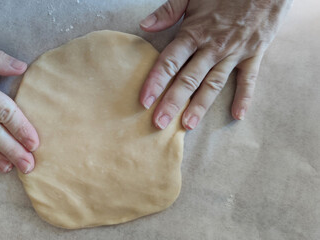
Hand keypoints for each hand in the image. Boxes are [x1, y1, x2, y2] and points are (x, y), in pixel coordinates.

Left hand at [139, 0, 291, 129]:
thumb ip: (168, 11)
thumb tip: (144, 25)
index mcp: (194, 32)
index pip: (170, 61)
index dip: (156, 81)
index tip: (144, 101)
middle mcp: (212, 47)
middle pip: (189, 79)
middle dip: (173, 102)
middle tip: (160, 124)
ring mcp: (234, 53)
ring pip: (214, 84)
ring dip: (201, 105)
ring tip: (188, 124)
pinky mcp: (254, 54)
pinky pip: (249, 79)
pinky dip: (244, 97)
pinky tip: (238, 115)